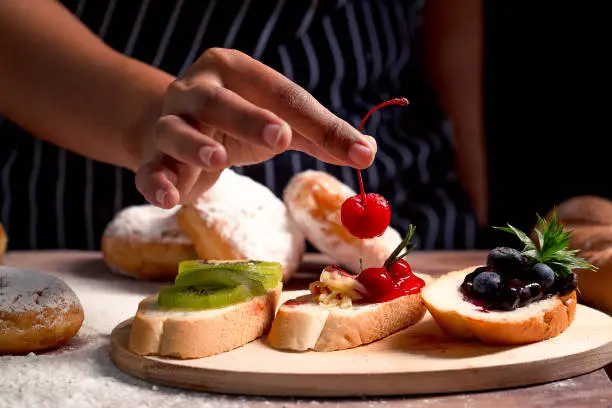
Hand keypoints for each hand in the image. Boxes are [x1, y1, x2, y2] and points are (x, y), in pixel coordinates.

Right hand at [134, 48, 375, 208]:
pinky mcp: (152, 156)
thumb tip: (368, 152)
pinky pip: (149, 168)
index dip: (322, 124)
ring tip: (217, 160)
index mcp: (236, 72)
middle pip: (220, 101)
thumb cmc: (236, 122)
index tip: (360, 153)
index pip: (283, 95)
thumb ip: (319, 135)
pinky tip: (169, 197)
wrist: (173, 127)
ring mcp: (169, 122)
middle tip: (280, 136)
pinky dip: (156, 182)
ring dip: (195, 145)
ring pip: (177, 130)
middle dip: (249, 118)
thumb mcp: (278, 122)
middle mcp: (197, 90)